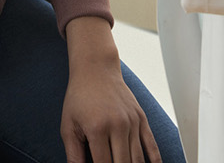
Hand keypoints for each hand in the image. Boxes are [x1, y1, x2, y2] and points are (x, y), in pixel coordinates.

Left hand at [62, 17, 160, 162]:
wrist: (96, 69)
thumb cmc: (80, 97)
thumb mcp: (68, 125)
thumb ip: (73, 154)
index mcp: (97, 128)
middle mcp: (118, 126)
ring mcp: (132, 122)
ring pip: (138, 159)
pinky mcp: (141, 118)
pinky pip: (152, 145)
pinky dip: (155, 161)